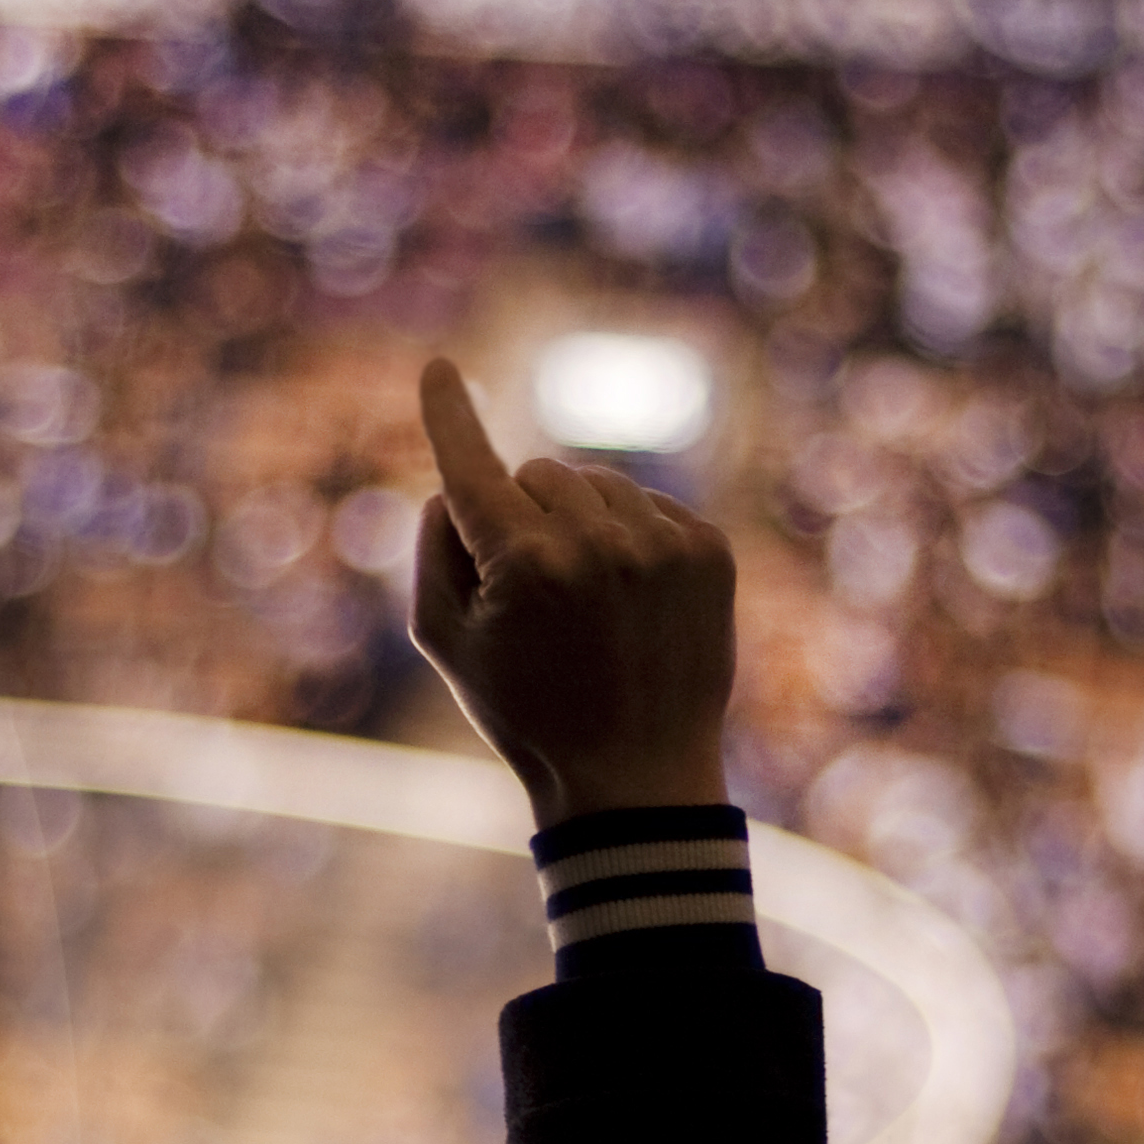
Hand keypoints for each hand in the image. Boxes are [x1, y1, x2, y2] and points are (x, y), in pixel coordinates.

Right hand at [409, 360, 736, 829]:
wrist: (636, 775)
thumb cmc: (526, 713)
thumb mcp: (446, 643)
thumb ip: (434, 552)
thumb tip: (456, 486)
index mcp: (524, 563)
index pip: (475, 467)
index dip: (450, 416)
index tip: (439, 368)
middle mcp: (597, 540)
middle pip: (538, 474)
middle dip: (523, 515)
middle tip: (529, 591)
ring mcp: (661, 543)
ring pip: (597, 484)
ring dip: (580, 522)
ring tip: (585, 600)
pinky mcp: (709, 550)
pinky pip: (650, 506)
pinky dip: (630, 537)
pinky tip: (628, 597)